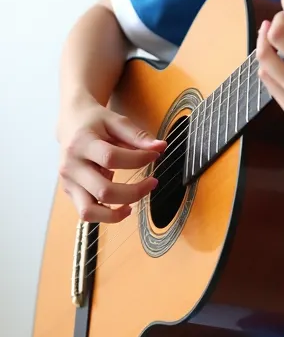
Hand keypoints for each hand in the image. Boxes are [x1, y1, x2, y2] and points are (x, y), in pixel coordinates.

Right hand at [58, 96, 166, 223]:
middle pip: (103, 190)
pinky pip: (86, 213)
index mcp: (82, 143)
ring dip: (116, 214)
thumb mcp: (116, 121)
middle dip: (134, 191)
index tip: (155, 155)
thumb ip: (138, 135)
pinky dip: (105, 216)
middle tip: (153, 182)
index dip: (137, 160)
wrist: (70, 123)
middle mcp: (71, 166)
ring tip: (134, 204)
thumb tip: (161, 147)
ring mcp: (68, 182)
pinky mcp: (70, 192)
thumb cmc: (95, 121)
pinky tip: (122, 207)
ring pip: (89, 211)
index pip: (111, 158)